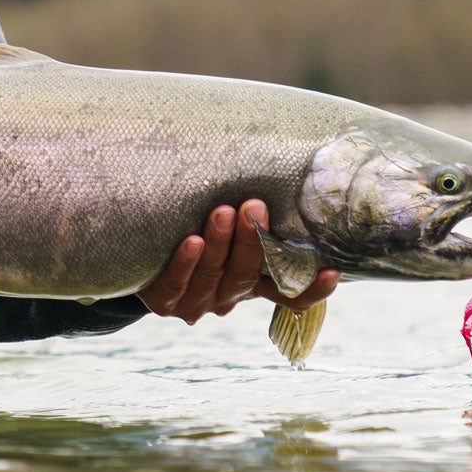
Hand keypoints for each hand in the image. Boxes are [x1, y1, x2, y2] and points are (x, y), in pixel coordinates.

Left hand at [138, 200, 339, 324]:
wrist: (140, 253)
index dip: (311, 290)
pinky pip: (176, 284)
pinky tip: (191, 241)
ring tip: (223, 211)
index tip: (331, 271)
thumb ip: (250, 217)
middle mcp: (228, 297)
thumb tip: (278, 169)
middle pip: (247, 276)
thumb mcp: (227, 228)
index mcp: (251, 283)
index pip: (289, 295)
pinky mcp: (165, 301)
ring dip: (221, 244)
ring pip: (214, 277)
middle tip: (255, 206)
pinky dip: (185, 262)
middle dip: (252, 241)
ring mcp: (197, 302)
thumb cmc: (194, 226)